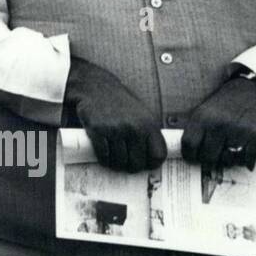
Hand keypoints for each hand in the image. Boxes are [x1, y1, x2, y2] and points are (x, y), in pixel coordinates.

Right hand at [66, 56, 166, 172]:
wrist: (97, 87)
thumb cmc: (120, 103)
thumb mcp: (142, 114)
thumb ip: (149, 133)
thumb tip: (153, 158)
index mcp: (149, 124)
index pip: (158, 155)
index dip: (152, 164)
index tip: (145, 165)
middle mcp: (134, 128)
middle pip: (137, 162)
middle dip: (131, 168)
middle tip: (126, 165)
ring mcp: (115, 130)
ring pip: (119, 161)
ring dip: (116, 165)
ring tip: (114, 161)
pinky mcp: (98, 131)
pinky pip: (103, 155)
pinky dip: (104, 160)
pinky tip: (104, 157)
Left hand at [182, 76, 255, 170]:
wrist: (255, 89)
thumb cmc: (227, 102)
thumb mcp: (205, 110)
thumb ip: (197, 129)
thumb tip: (189, 153)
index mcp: (203, 118)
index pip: (189, 144)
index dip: (189, 155)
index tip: (193, 158)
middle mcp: (219, 125)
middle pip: (208, 156)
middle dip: (209, 161)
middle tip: (212, 160)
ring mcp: (239, 131)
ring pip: (228, 160)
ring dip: (228, 161)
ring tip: (229, 154)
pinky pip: (247, 159)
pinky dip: (245, 161)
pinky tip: (244, 155)